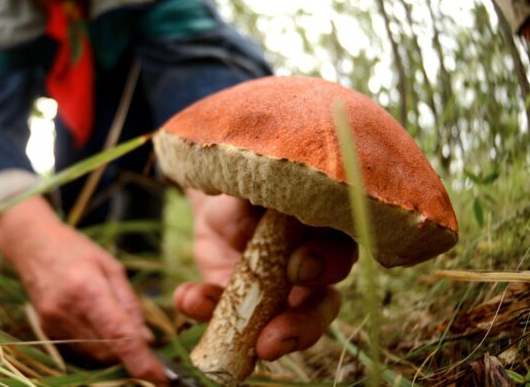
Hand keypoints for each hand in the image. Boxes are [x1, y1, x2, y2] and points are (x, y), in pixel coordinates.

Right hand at [0, 196, 167, 384]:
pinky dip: (95, 345)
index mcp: (87, 288)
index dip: (141, 360)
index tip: (161, 377)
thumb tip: (147, 339)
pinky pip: (78, 350)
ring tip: (117, 326)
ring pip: (93, 355)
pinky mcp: (46, 330)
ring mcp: (53, 323)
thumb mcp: (111, 267)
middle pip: (107, 351)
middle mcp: (67, 310)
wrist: (31, 244)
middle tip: (145, 343)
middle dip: (130, 353)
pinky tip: (96, 324)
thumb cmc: (76, 249)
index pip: (118, 335)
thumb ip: (129, 304)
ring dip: (112, 350)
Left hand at [175, 190, 357, 360]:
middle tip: (272, 341)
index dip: (327, 266)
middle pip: (321, 307)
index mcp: (325, 234)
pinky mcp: (244, 309)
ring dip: (256, 339)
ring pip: (283, 327)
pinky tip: (189, 298)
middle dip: (300, 328)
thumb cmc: (250, 187)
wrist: (219, 201)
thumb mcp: (254, 185)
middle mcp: (311, 274)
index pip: (340, 254)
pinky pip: (227, 321)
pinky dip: (203, 309)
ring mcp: (279, 298)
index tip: (298, 270)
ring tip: (233, 345)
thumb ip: (262, 205)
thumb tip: (254, 228)